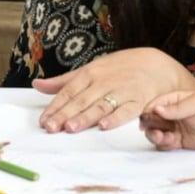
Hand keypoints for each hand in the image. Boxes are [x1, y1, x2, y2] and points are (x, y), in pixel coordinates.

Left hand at [33, 47, 186, 132]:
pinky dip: (115, 118)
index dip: (56, 106)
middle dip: (65, 114)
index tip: (44, 121)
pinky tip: (104, 126)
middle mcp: (105, 81)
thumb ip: (65, 81)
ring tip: (71, 128)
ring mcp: (122, 91)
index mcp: (91, 72)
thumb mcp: (92, 69)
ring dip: (85, 117)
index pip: (69, 91)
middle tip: (51, 128)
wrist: (157, 65)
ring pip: (100, 106)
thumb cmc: (121, 69)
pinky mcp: (138, 101)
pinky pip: (126, 111)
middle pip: (82, 100)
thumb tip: (37, 85)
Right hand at [139, 91, 194, 150]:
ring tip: (164, 138)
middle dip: (150, 127)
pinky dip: (163, 144)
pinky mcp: (177, 141)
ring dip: (155, 137)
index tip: (145, 119)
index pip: (154, 105)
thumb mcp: (194, 105)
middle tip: (156, 133)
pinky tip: (171, 143)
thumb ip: (176, 109)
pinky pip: (164, 144)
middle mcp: (170, 114)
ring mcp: (173, 128)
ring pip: (156, 133)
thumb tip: (156, 109)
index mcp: (173, 100)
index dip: (147, 112)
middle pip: (152, 121)